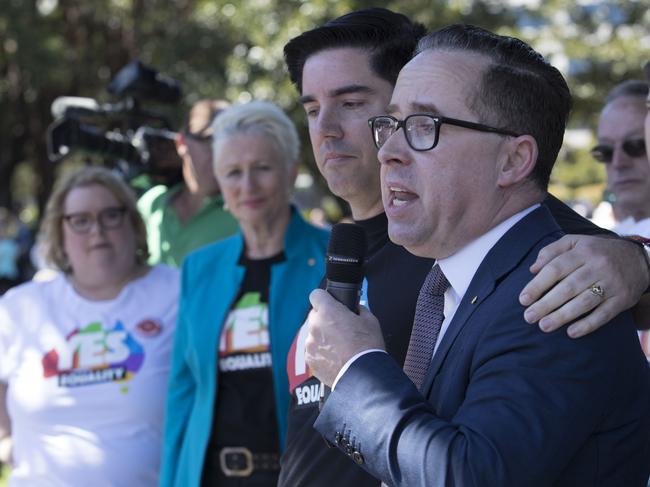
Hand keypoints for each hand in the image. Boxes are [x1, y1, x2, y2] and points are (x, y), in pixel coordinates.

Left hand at [305, 289, 384, 386]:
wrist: (362, 376)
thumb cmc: (367, 346)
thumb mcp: (370, 320)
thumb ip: (359, 309)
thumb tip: (355, 308)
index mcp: (328, 311)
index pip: (316, 295)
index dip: (324, 299)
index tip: (331, 304)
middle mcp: (314, 325)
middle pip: (314, 315)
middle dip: (324, 319)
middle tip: (339, 328)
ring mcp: (310, 343)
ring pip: (313, 334)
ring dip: (322, 337)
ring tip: (339, 347)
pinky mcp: (309, 359)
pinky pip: (313, 350)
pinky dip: (321, 352)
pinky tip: (335, 357)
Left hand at [519, 234, 648, 337]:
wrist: (638, 259)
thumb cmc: (596, 252)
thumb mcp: (575, 242)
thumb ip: (551, 251)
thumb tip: (532, 270)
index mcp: (583, 251)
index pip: (556, 268)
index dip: (538, 285)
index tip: (523, 299)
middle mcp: (598, 266)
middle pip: (568, 287)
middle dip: (546, 304)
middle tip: (528, 317)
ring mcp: (612, 283)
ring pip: (584, 302)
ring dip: (562, 316)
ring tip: (544, 326)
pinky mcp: (623, 299)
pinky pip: (604, 314)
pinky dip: (588, 324)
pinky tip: (572, 332)